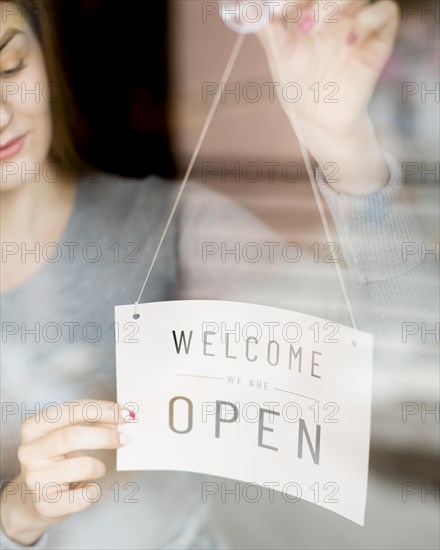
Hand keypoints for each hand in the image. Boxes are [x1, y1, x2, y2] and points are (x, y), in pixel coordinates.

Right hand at [0, 400, 127, 545]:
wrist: (34, 499)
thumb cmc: (57, 461)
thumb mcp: (67, 436)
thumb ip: (92, 424)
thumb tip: (121, 416)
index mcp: (34, 427)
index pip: (71, 410)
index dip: (102, 410)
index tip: (125, 413)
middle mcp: (30, 451)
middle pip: (72, 436)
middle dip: (105, 436)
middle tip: (124, 438)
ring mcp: (35, 479)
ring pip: (82, 466)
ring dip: (99, 467)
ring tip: (97, 470)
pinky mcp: (45, 504)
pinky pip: (83, 496)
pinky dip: (93, 491)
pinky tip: (87, 488)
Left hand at [257, 0, 399, 194]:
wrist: (319, 118)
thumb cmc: (299, 85)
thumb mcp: (280, 56)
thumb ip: (267, 29)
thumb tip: (242, 8)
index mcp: (313, 9)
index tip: (277, 10)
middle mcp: (338, 11)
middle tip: (298, 21)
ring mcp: (359, 22)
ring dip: (334, 3)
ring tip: (312, 30)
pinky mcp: (379, 40)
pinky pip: (385, 11)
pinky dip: (369, 18)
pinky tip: (349, 41)